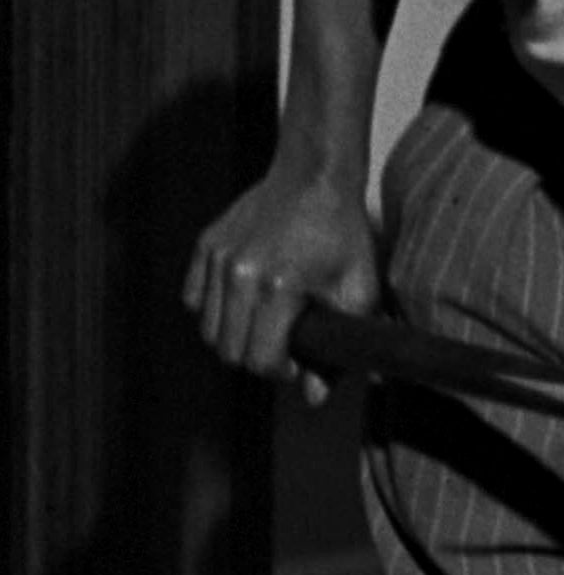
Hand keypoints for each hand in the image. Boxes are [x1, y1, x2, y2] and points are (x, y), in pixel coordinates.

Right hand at [184, 163, 379, 381]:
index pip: (259, 360)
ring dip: (234, 336)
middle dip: (255, 357)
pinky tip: (244, 298)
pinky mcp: (205, 247)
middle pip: (229, 351)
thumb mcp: (356, 290)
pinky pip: (195, 300)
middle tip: (282, 344)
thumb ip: (335, 349)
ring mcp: (217, 259)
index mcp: (279, 288)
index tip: (296, 362)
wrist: (316, 176)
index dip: (280, 371)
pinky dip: (214, 309)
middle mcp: (240, 275)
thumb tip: (315, 398)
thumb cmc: (342, 230)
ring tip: (265, 321)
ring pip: (209, 330)